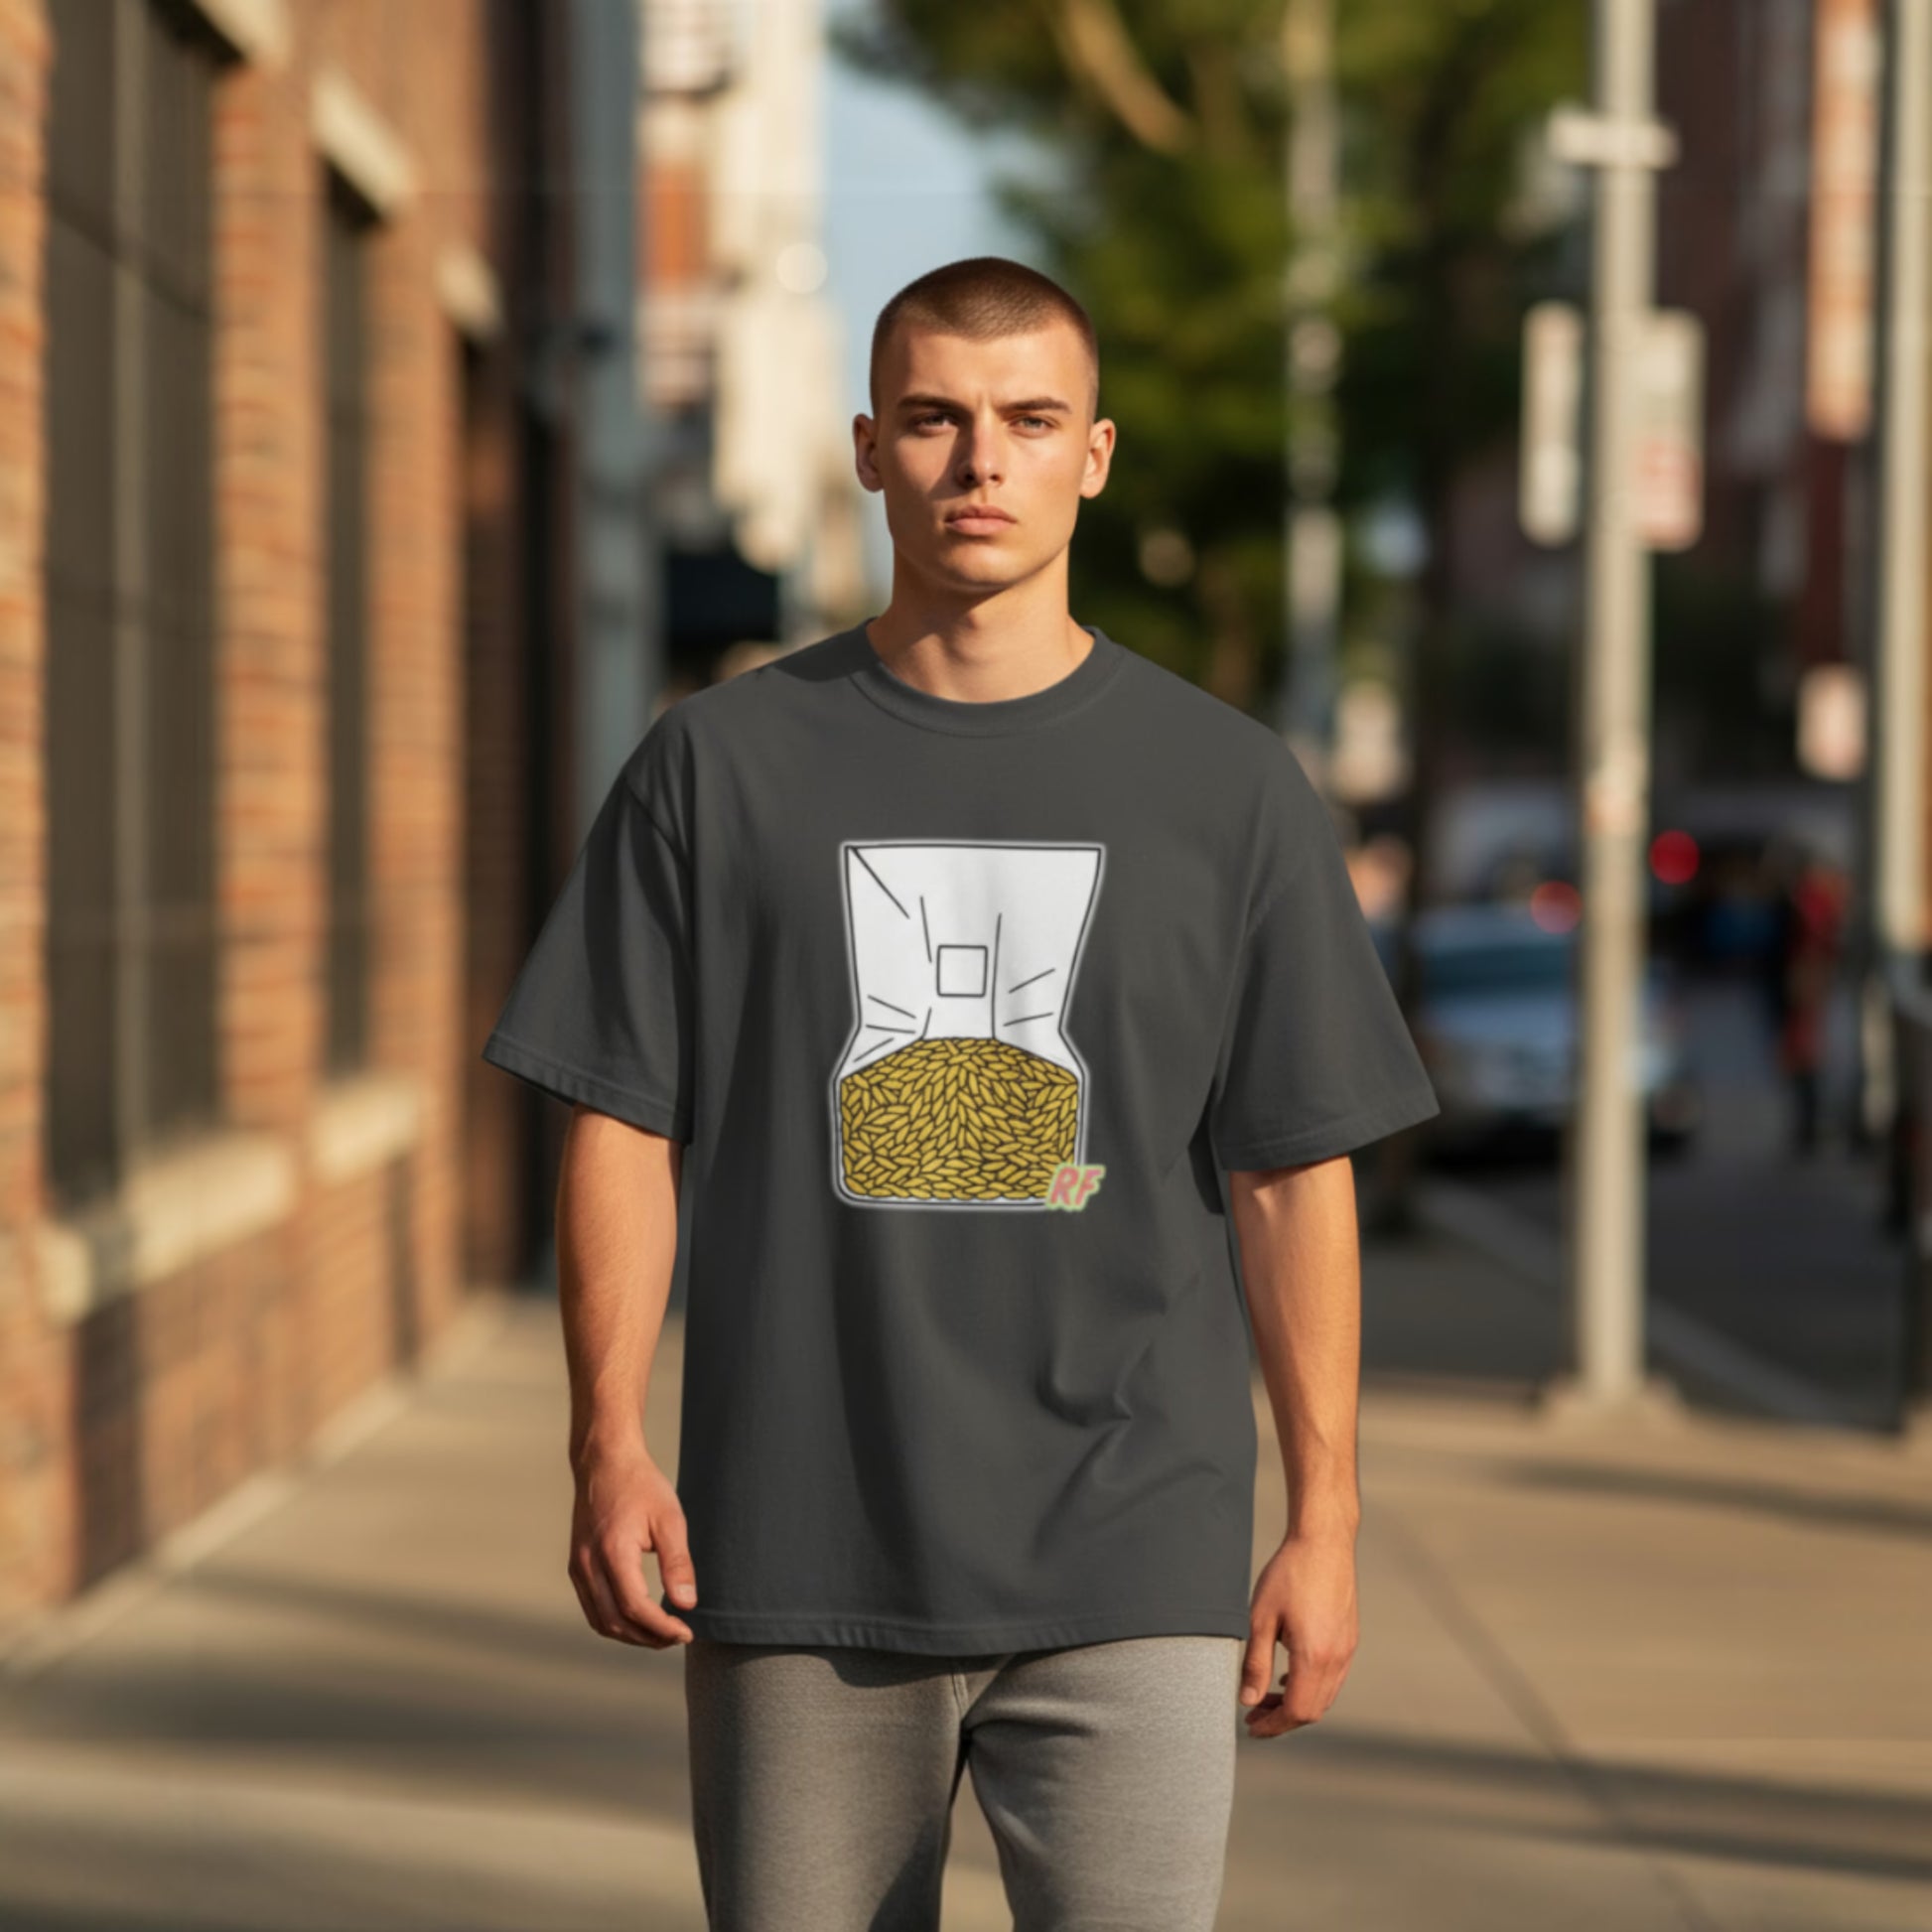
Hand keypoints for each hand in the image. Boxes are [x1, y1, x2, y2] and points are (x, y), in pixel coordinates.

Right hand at [567, 1439, 698, 1647]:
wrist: (604, 1462)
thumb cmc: (640, 1485)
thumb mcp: (669, 1518)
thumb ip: (678, 1562)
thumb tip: (686, 1603)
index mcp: (612, 1552)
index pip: (634, 1607)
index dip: (661, 1628)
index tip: (685, 1633)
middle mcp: (588, 1564)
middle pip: (615, 1622)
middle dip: (647, 1638)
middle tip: (677, 1637)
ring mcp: (578, 1567)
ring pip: (600, 1621)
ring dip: (630, 1635)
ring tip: (660, 1634)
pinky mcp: (576, 1566)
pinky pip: (592, 1607)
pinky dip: (614, 1622)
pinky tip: (637, 1619)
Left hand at [1239, 1529, 1357, 1738]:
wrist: (1323, 1542)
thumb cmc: (1290, 1573)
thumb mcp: (1261, 1618)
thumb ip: (1255, 1663)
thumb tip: (1247, 1700)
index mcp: (1315, 1656)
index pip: (1297, 1711)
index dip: (1273, 1725)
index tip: (1252, 1727)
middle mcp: (1337, 1658)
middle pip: (1313, 1710)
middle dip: (1282, 1719)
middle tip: (1254, 1714)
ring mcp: (1347, 1649)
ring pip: (1325, 1696)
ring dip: (1297, 1703)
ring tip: (1267, 1696)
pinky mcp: (1349, 1639)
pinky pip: (1333, 1678)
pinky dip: (1311, 1687)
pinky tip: (1289, 1676)